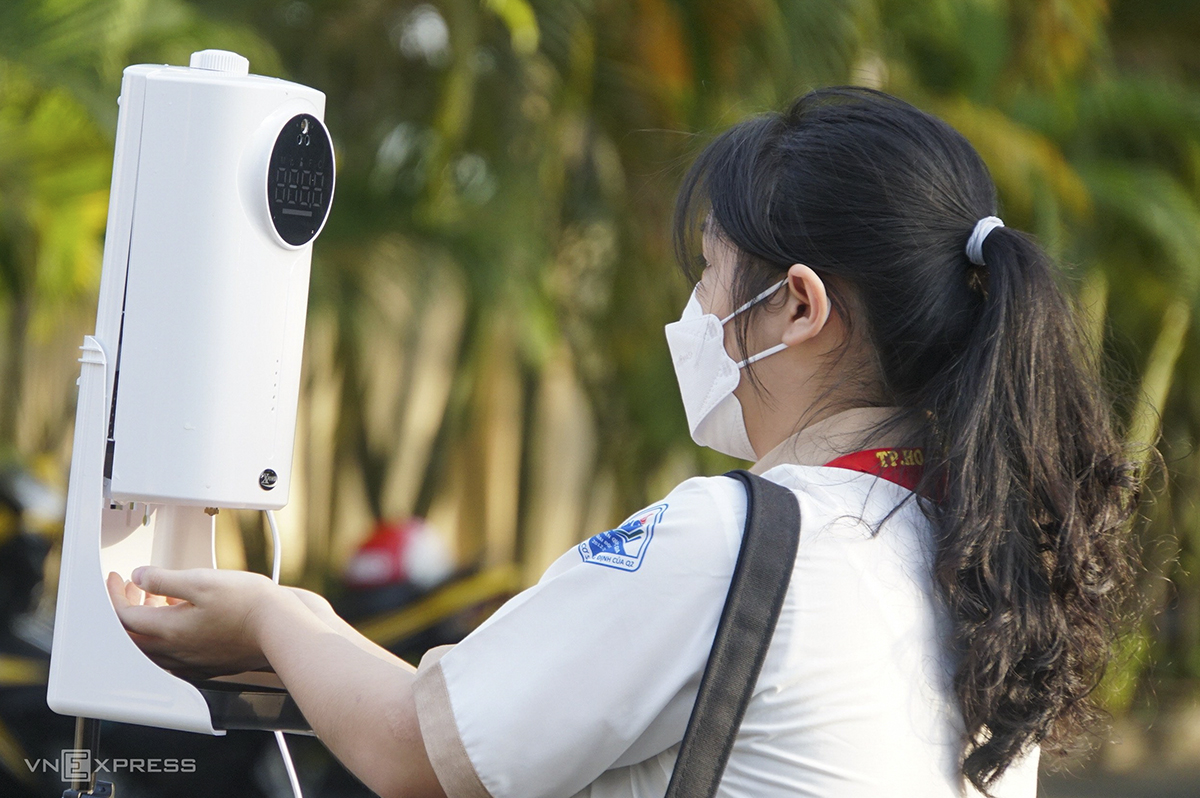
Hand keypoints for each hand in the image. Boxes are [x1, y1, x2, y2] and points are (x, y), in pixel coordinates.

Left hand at [106, 566, 278, 678]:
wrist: (281, 628)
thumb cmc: (248, 605)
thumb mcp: (202, 579)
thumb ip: (164, 578)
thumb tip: (141, 577)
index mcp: (168, 630)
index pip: (124, 616)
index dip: (114, 595)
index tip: (117, 580)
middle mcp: (175, 652)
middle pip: (133, 636)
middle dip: (126, 609)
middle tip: (132, 589)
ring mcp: (191, 662)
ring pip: (151, 648)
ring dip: (145, 623)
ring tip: (157, 600)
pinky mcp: (208, 666)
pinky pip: (172, 656)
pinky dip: (166, 637)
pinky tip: (181, 621)